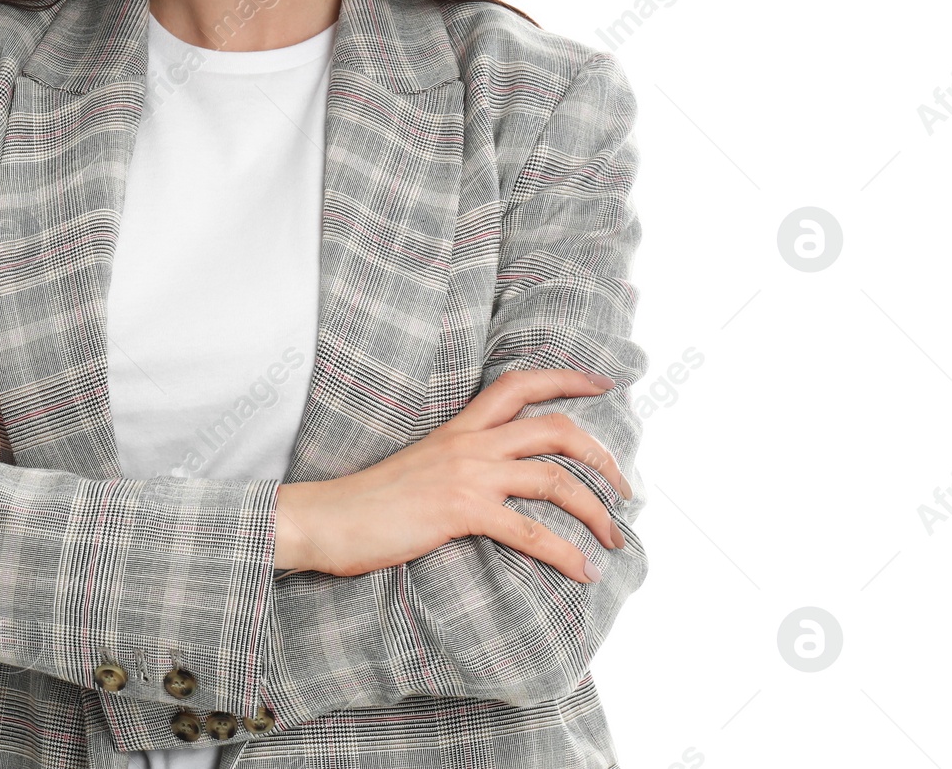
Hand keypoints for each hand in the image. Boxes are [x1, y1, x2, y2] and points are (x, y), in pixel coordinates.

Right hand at [275, 368, 630, 583]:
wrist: (326, 517)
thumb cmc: (368, 501)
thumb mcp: (420, 467)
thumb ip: (457, 464)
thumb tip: (493, 482)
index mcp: (459, 428)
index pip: (519, 384)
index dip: (566, 379)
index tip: (603, 382)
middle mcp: (469, 443)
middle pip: (554, 429)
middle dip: (601, 456)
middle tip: (626, 488)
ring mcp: (466, 475)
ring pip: (554, 478)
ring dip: (597, 509)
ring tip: (615, 537)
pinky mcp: (461, 512)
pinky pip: (530, 531)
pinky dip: (566, 553)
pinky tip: (583, 571)